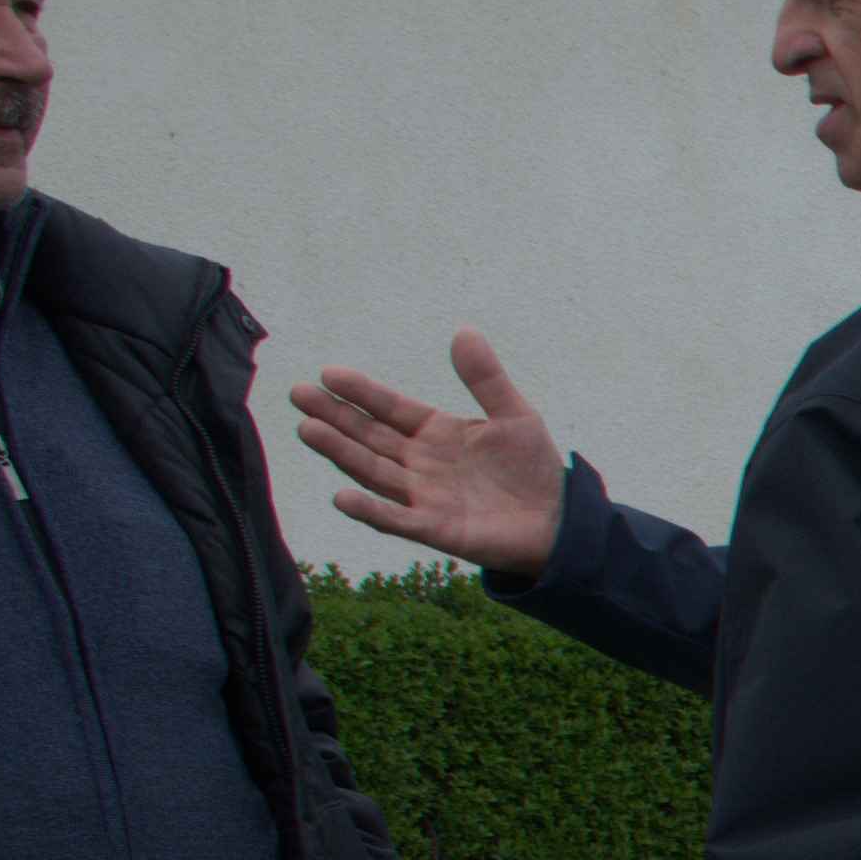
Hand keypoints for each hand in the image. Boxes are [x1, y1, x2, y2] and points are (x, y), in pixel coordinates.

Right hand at [291, 331, 570, 575]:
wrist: (561, 520)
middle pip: (369, 437)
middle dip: (335, 417)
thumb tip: (464, 330)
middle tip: (299, 395)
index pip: (390, 408)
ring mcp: (423, 496)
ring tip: (308, 430)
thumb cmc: (533, 467)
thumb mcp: (514, 414)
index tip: (328, 373)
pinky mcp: (435, 528)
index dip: (361, 392)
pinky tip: (342, 497)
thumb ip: (486, 378)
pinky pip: (396, 519)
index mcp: (436, 432)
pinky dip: (370, 510)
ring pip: (373, 471)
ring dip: (341, 452)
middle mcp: (420, 463)